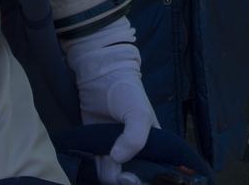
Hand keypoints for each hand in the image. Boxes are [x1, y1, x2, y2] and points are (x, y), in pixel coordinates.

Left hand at [64, 18, 156, 184]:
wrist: (99, 74)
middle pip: (134, 179)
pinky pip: (96, 167)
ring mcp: (115, 152)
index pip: (156, 175)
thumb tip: (118, 159)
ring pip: (114, 178)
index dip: (147, 181)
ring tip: (107, 165)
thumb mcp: (138, 113)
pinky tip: (92, 165)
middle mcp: (135, 154)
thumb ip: (135, 138)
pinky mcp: (96, 147)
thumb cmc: (127, 92)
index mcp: (154, 148)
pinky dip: (94, 171)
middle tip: (122, 176)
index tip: (134, 177)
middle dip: (128, 182)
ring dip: (110, 178)